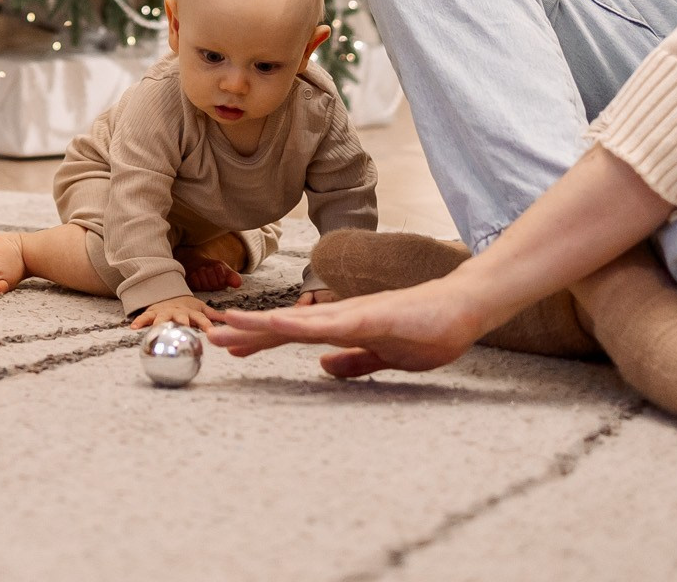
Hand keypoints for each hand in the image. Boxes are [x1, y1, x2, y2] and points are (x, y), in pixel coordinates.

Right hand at [131, 294, 219, 329]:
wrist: (169, 294)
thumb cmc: (187, 306)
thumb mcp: (201, 309)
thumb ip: (214, 316)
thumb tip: (230, 320)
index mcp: (192, 312)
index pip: (202, 319)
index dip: (208, 325)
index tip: (212, 333)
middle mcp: (179, 312)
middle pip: (181, 318)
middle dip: (183, 323)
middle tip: (183, 329)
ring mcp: (165, 312)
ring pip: (162, 318)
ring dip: (160, 324)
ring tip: (158, 331)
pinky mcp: (153, 312)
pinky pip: (145, 317)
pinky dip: (139, 322)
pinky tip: (133, 328)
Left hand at [208, 280, 479, 377]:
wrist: (466, 306)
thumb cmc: (430, 329)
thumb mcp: (385, 355)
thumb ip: (355, 360)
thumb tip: (324, 369)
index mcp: (344, 326)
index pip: (293, 333)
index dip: (260, 338)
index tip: (228, 344)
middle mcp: (343, 315)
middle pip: (287, 324)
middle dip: (248, 330)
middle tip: (210, 335)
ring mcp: (357, 312)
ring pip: (302, 320)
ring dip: (265, 323)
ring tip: (231, 326)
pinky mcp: (374, 316)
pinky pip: (332, 322)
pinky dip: (304, 323)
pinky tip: (281, 322)